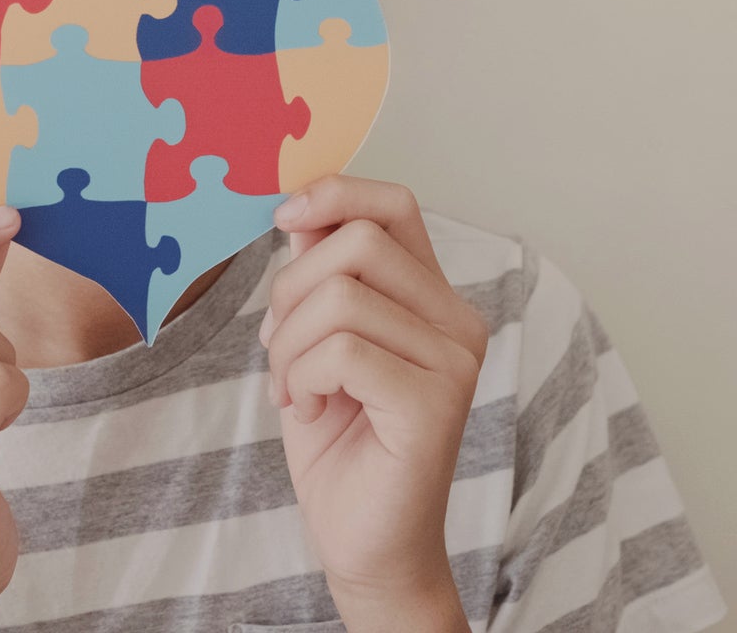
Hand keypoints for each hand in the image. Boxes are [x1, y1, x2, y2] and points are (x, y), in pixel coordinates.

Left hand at [260, 174, 490, 625]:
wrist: (364, 543)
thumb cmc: (341, 443)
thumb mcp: (315, 342)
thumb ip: (318, 277)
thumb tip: (299, 210)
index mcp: (434, 298)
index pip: (395, 205)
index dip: (336, 193)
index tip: (283, 215)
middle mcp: (458, 322)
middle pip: (358, 242)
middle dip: (291, 288)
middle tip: (278, 347)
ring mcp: (454, 362)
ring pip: (341, 298)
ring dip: (290, 345)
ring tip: (295, 388)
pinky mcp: (433, 404)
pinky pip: (342, 352)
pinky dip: (304, 378)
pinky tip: (311, 409)